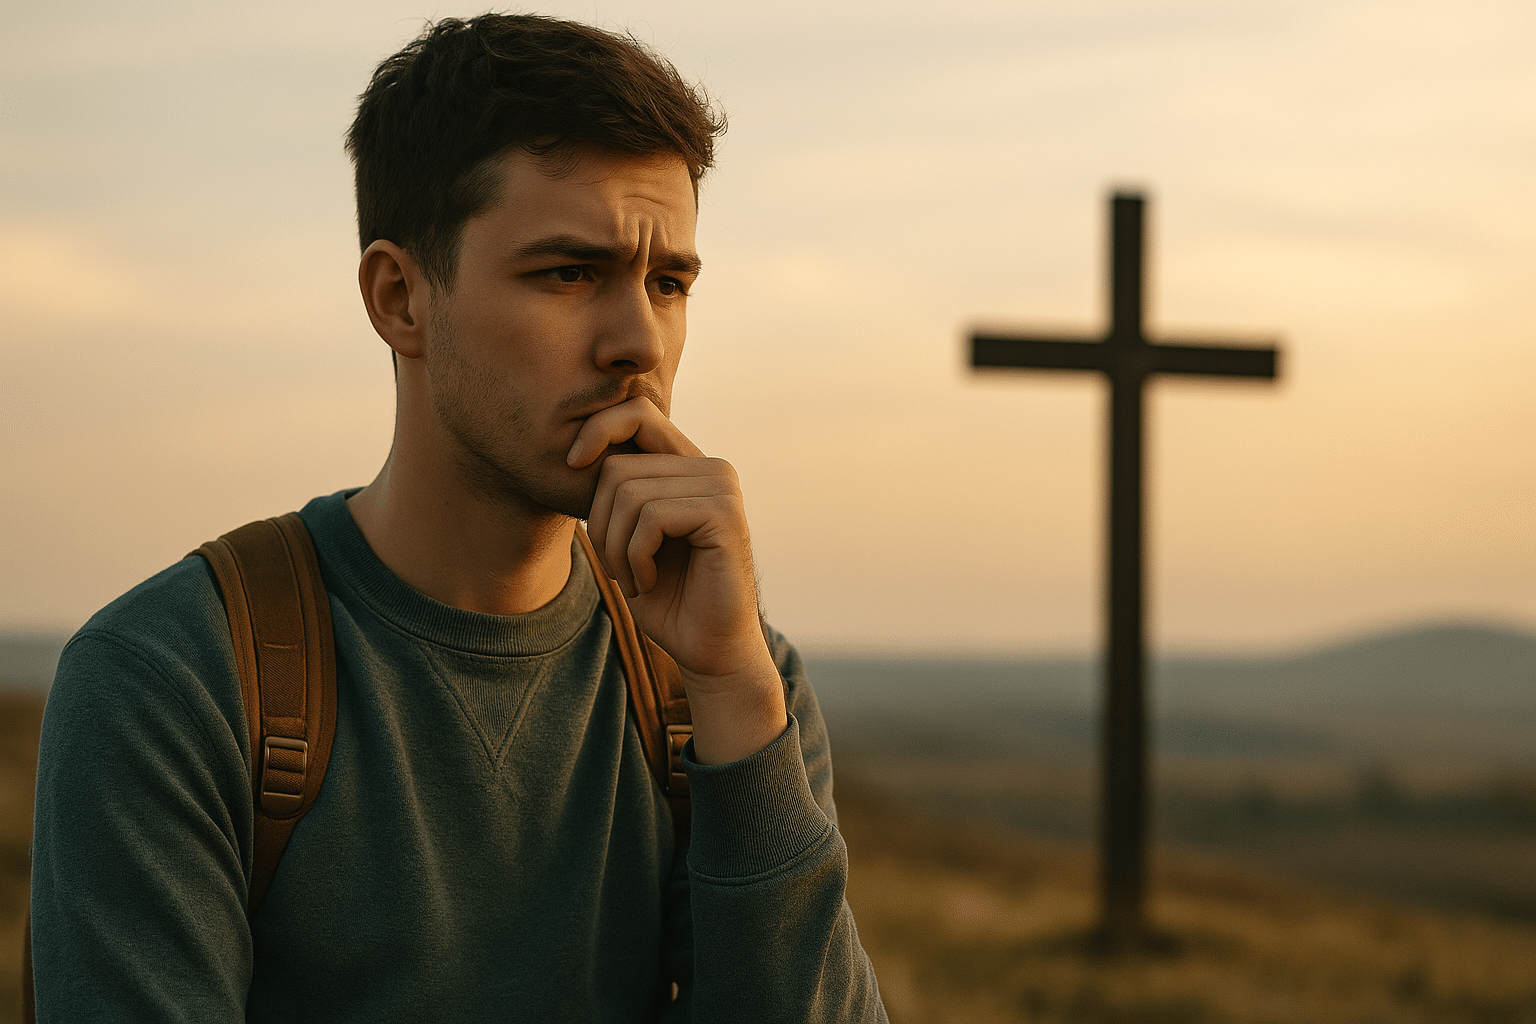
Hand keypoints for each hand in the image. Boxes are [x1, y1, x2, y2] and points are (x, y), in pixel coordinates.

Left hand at [569, 398, 787, 762]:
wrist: (708, 649)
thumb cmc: (666, 597)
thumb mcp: (630, 535)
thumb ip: (618, 491)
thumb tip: (577, 451)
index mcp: (691, 466)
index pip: (637, 414)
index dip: (597, 429)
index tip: (571, 464)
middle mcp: (713, 468)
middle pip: (619, 466)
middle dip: (601, 522)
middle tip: (619, 566)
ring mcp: (723, 489)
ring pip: (629, 493)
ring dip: (616, 547)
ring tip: (634, 577)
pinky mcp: (724, 516)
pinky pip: (651, 518)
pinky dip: (635, 556)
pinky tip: (649, 581)